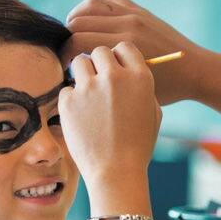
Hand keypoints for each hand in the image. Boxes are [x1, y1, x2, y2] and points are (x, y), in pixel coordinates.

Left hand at [59, 42, 161, 186]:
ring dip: (82, 74)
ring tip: (87, 95)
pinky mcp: (69, 101)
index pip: (124, 47)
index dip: (119, 57)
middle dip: (99, 63)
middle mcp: (115, 77)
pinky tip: (80, 115)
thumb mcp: (153, 112)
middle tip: (99, 82)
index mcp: (140, 77)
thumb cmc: (138, 146)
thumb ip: (141, 87)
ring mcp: (90, 88)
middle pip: (100, 51)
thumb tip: (127, 72)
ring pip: (79, 63)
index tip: (115, 69)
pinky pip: (67, 88)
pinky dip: (72, 99)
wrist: (117, 172)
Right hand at [62, 0, 213, 104]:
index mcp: (125, 47)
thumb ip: (106, 82)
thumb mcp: (135, 92)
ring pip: (89, 5)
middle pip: (78, 22)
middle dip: (66, 39)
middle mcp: (127, 25)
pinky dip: (94, 7)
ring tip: (75, 37)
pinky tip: (93, 23)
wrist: (197, 70)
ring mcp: (133, 14)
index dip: (62, 56)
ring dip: (76, 19)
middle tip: (67, 55)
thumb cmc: (167, 90)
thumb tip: (75, 76)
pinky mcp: (139, 10)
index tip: (62, 68)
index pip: (76, 42)